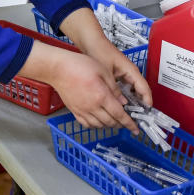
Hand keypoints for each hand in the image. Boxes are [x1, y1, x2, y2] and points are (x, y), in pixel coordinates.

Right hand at [19, 43, 140, 133]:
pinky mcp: (74, 111)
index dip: (129, 123)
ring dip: (110, 125)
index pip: (119, 115)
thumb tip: (123, 102)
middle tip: (127, 122)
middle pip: (111, 122)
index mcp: (101, 96)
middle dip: (121, 124)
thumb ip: (114, 89)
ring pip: (100, 125)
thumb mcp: (103, 71)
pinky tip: (99, 121)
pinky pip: (87, 124)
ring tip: (115, 120)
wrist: (58, 68)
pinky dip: (96, 125)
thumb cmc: (78, 65)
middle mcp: (92, 107)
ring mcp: (82, 111)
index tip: (135, 129)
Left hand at [85, 42, 152, 109]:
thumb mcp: (106, 72)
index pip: (144, 88)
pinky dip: (125, 96)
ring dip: (132, 101)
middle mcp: (130, 72)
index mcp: (131, 70)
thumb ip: (114, 88)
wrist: (91, 41)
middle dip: (140, 104)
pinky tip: (119, 105)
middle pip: (140, 91)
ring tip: (129, 114)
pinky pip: (126, 88)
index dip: (147, 101)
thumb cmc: (99, 51)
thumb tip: (121, 104)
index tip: (147, 113)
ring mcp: (125, 74)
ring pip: (133, 90)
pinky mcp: (119, 75)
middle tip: (137, 118)